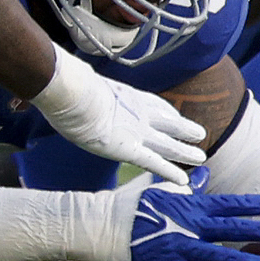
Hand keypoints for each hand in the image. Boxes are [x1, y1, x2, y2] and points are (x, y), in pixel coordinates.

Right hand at [31, 48, 205, 185]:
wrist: (71, 91)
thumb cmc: (70, 85)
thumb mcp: (80, 83)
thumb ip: (79, 86)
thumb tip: (59, 79)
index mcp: (127, 95)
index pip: (154, 104)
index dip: (167, 112)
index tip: (175, 115)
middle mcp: (138, 113)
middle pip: (168, 123)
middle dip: (183, 130)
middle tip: (199, 135)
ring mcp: (136, 131)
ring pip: (168, 145)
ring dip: (185, 152)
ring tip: (200, 159)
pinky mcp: (129, 149)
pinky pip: (155, 164)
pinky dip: (170, 173)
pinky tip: (183, 182)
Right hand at [117, 167, 259, 260]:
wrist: (101, 227)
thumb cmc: (131, 205)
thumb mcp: (159, 188)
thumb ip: (187, 185)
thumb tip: (205, 172)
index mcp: (190, 204)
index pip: (233, 204)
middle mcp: (189, 225)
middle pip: (233, 228)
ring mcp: (180, 248)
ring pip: (222, 255)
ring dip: (249, 260)